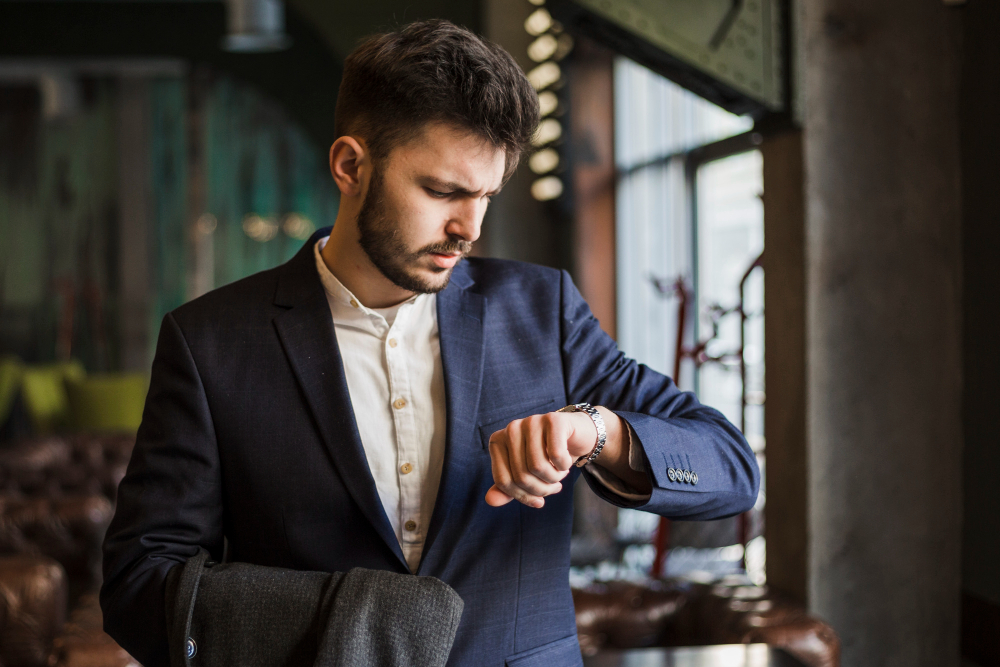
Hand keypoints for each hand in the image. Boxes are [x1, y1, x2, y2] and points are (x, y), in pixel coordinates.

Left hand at [484, 409, 602, 507]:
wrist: (576, 435)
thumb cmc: (548, 456)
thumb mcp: (526, 474)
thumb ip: (507, 488)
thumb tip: (490, 500)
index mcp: (498, 441)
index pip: (503, 481)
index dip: (522, 496)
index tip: (538, 501)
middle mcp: (511, 428)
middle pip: (520, 476)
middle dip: (541, 489)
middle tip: (554, 487)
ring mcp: (531, 421)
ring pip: (537, 466)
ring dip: (554, 478)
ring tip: (560, 474)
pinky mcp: (553, 419)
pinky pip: (556, 454)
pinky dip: (564, 465)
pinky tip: (566, 462)